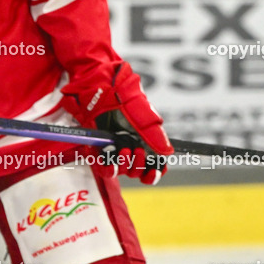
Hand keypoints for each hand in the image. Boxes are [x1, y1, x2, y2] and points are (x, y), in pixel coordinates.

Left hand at [62, 63, 172, 184]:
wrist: (102, 89)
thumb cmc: (126, 99)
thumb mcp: (144, 116)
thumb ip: (156, 135)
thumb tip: (167, 153)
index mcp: (144, 144)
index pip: (152, 168)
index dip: (153, 174)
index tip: (153, 171)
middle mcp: (129, 149)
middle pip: (136, 172)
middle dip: (138, 165)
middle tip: (135, 149)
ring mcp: (112, 150)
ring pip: (121, 171)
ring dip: (124, 165)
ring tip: (124, 149)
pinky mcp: (97, 149)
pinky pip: (101, 167)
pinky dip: (105, 165)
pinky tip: (108, 158)